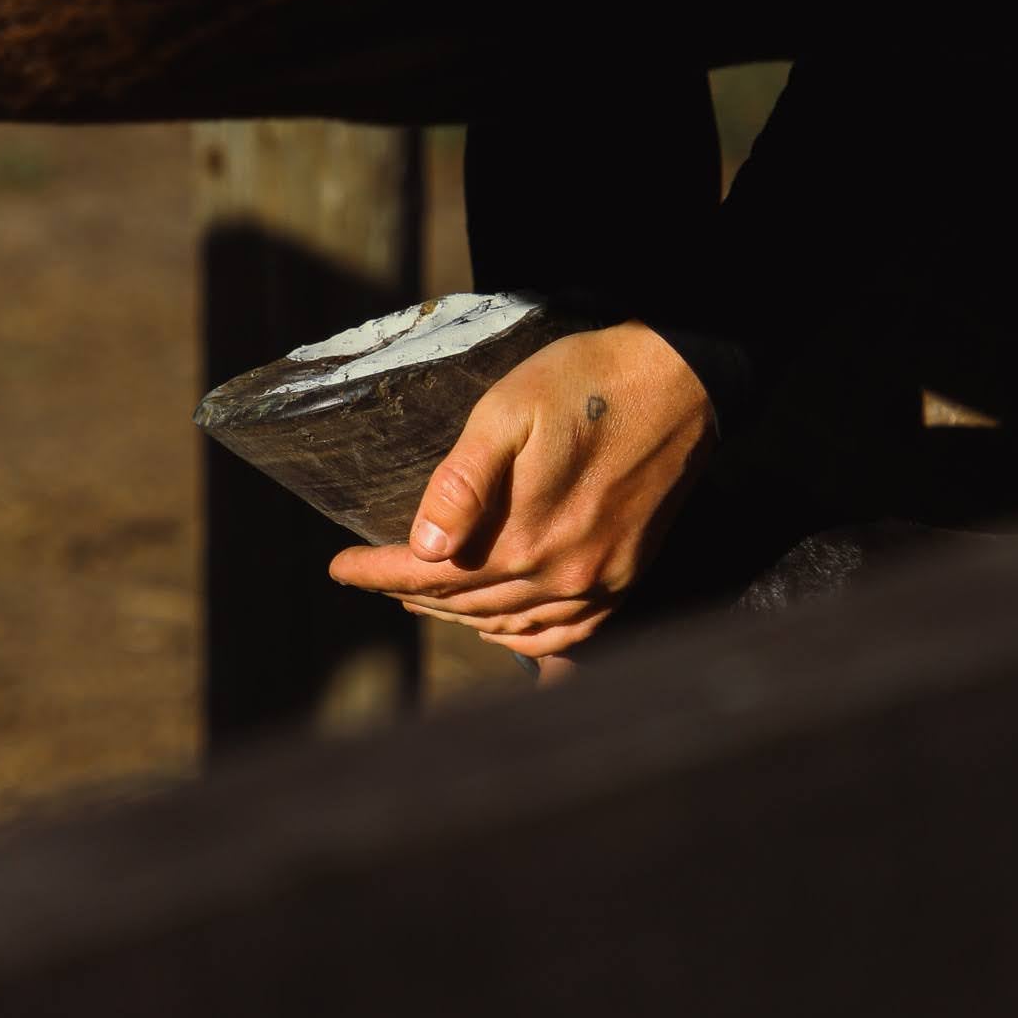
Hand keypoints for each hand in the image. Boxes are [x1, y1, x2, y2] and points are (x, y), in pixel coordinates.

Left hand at [329, 322, 714, 658]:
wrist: (679, 380)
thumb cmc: (584, 382)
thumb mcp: (508, 412)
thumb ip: (462, 482)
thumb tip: (422, 546)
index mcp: (522, 537)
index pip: (428, 574)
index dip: (375, 574)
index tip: (338, 568)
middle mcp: (559, 574)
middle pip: (464, 604)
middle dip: (409, 593)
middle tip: (373, 577)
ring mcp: (598, 583)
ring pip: (510, 625)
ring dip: (459, 617)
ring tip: (423, 598)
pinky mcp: (627, 578)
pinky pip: (568, 634)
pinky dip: (524, 637)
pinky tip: (502, 623)